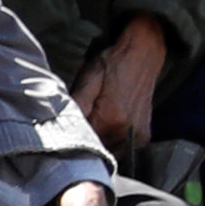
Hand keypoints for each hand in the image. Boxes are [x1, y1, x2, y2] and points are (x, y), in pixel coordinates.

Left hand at [71, 17, 170, 160]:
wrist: (143, 54)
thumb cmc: (112, 64)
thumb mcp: (88, 79)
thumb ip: (77, 105)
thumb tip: (61, 125)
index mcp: (110, 119)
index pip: (80, 142)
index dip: (68, 137)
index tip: (62, 130)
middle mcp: (126, 132)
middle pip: (94, 149)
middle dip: (82, 140)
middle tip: (78, 123)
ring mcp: (136, 136)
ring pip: (106, 151)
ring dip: (97, 143)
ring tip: (93, 123)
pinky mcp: (143, 137)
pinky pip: (120, 149)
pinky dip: (109, 142)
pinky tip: (104, 127)